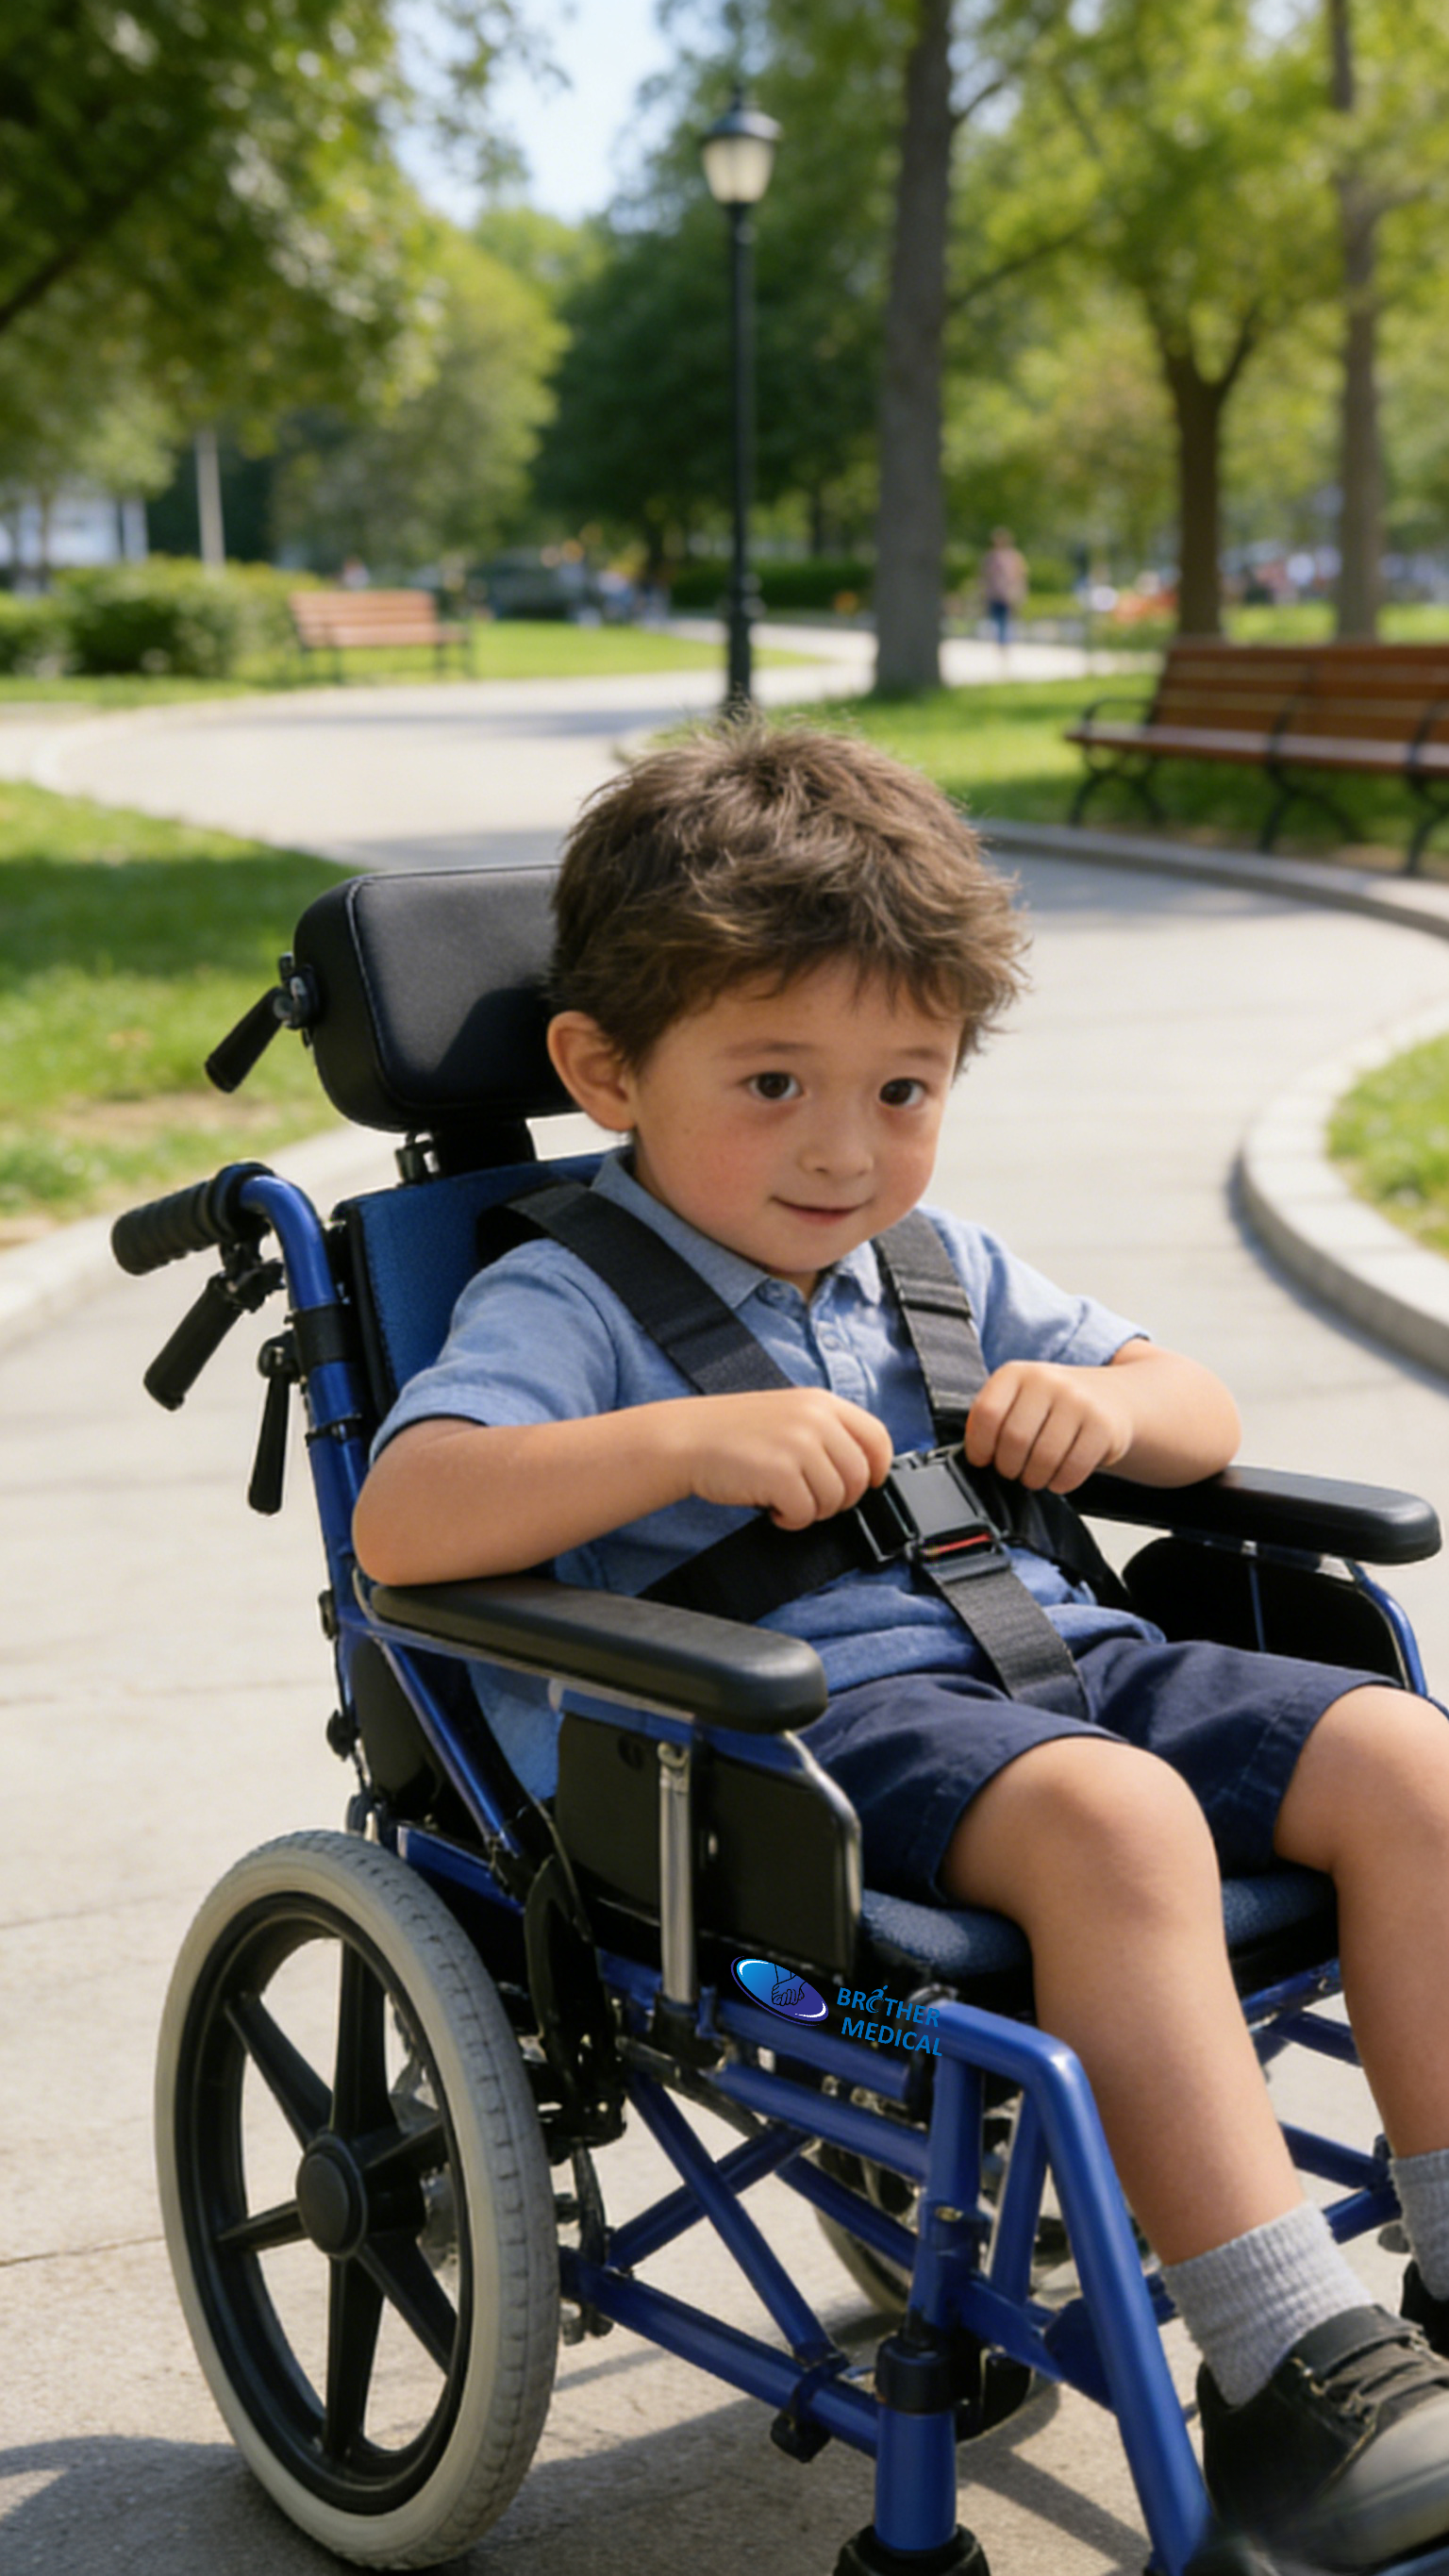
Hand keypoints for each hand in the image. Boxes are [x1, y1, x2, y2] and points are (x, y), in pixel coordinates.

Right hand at [680, 1389, 893, 1529]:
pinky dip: (790, 1520)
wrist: (686, 1439)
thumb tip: (860, 1470)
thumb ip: (825, 1432)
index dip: (878, 1467)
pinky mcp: (781, 1474)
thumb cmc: (732, 1432)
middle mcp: (815, 1420)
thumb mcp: (787, 1414)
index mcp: (821, 1402)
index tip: (868, 1483)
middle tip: (809, 1497)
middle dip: (838, 1498)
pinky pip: (806, 1514)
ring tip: (784, 1499)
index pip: (877, 1436)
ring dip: (812, 1510)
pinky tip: (771, 1507)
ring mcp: (799, 1446)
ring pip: (835, 1499)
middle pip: (859, 1477)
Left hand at [964, 1361, 1133, 1494]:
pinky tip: (1060, 1475)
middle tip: (1015, 1469)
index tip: (983, 1458)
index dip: (979, 1445)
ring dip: (1034, 1478)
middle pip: (1014, 1440)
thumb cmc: (1055, 1406)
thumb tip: (976, 1456)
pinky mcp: (1103, 1427)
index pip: (986, 1413)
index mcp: (1016, 1373)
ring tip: (1036, 1474)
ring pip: (1043, 1459)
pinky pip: (1072, 1470)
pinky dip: (1060, 1483)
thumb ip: (994, 1419)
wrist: (1115, 1398)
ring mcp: (1079, 1402)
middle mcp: (1047, 1381)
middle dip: (1009, 1467)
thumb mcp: (1019, 1398)